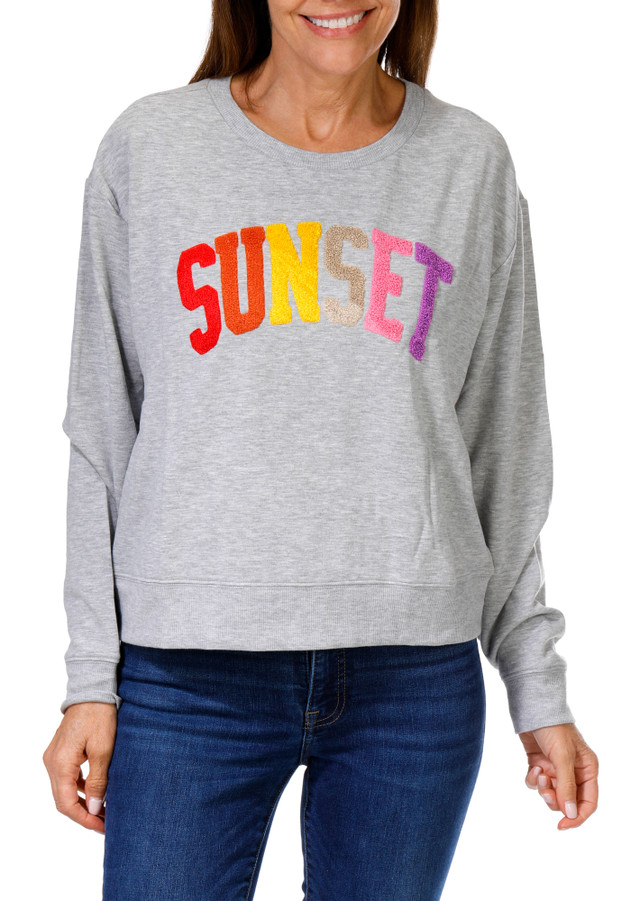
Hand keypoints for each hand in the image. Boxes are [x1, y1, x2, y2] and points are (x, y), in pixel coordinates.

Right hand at [43, 701, 117, 833]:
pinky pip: (67, 777)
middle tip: (106, 823)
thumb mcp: (103, 750)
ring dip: (82, 802)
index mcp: (59, 764)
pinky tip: (96, 791)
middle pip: (63, 799)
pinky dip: (80, 788)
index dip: (84, 819)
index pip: (66, 804)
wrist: (92, 690)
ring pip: (64, 789)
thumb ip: (97, 782)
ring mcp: (54, 757)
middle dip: (84, 814)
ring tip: (104, 811)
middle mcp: (51, 763)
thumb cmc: (99, 716)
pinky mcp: (61, 751)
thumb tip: (94, 809)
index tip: (103, 828)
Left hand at [519, 722, 597, 829]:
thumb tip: (570, 814)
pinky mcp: (540, 764)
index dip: (577, 816)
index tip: (562, 825)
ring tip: (539, 773)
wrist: (533, 708)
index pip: (588, 802)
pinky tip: (533, 766)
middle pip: (568, 801)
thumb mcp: (563, 758)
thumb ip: (566, 786)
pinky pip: (537, 783)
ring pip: (551, 794)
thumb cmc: (554, 729)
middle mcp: (573, 771)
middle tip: (546, 790)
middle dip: (555, 800)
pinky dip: (533, 780)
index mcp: (587, 770)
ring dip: (543, 789)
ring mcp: (556, 768)